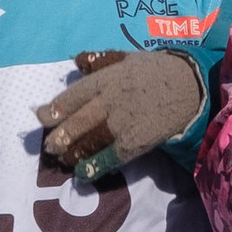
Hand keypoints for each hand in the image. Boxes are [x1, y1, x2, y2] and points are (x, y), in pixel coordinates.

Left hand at [34, 46, 205, 174]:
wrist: (190, 85)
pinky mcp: (137, 141)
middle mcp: (110, 101)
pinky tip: (82, 173)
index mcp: (106, 80)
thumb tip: (77, 59)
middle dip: (60, 135)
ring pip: (91, 140)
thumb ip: (100, 60)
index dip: (55, 108)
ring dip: (73, 152)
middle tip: (48, 147)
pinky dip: (95, 166)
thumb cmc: (155, 71)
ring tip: (62, 160)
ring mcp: (123, 123)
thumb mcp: (127, 57)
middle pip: (79, 121)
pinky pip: (112, 156)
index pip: (74, 96)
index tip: (41, 117)